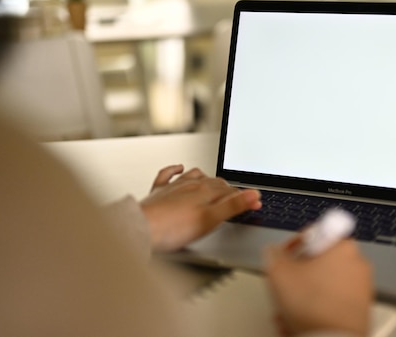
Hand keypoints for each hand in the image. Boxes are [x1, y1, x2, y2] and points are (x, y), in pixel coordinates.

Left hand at [139, 164, 260, 250]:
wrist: (141, 229)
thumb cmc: (172, 228)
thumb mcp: (210, 220)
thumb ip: (233, 206)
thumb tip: (252, 194)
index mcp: (205, 191)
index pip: (231, 191)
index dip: (244, 197)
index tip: (254, 203)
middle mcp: (191, 185)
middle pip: (215, 183)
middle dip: (229, 189)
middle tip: (239, 196)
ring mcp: (174, 187)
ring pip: (195, 176)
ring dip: (207, 178)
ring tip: (215, 183)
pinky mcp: (159, 192)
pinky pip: (168, 174)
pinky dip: (175, 170)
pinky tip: (179, 167)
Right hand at [265, 235, 372, 336]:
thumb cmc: (314, 306)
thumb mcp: (279, 272)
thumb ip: (273, 254)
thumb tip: (273, 251)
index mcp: (343, 246)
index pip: (318, 232)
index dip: (298, 242)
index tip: (288, 253)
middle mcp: (357, 263)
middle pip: (320, 261)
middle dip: (299, 274)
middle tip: (286, 284)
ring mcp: (362, 287)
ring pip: (325, 284)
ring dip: (305, 293)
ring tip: (289, 308)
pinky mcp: (362, 308)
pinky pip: (334, 301)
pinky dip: (317, 307)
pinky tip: (301, 320)